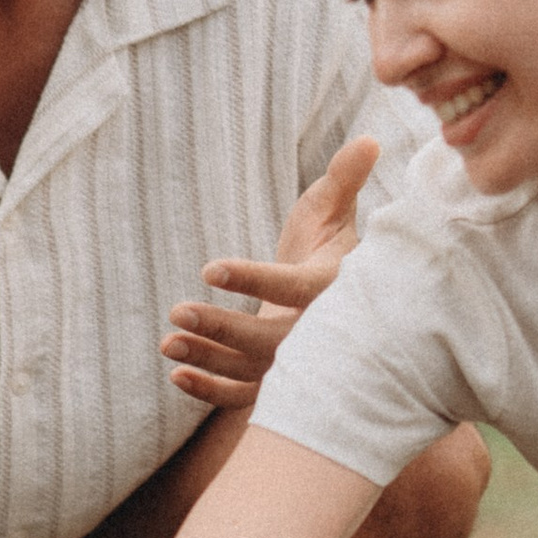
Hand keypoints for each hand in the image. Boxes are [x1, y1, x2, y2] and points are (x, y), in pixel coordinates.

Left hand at [164, 134, 378, 409]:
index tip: (210, 268)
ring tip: (167, 343)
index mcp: (336, 288)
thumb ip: (344, 179)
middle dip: (222, 328)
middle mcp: (322, 334)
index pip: (294, 288)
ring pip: (253, 371)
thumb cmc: (330, 249)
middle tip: (176, 310)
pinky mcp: (278, 384)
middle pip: (270, 339)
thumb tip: (369, 140)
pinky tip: (176, 375)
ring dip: (208, 358)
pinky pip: (245, 398)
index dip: (254, 280)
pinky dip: (210, 393)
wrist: (335, 305)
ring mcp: (300, 364)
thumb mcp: (334, 211)